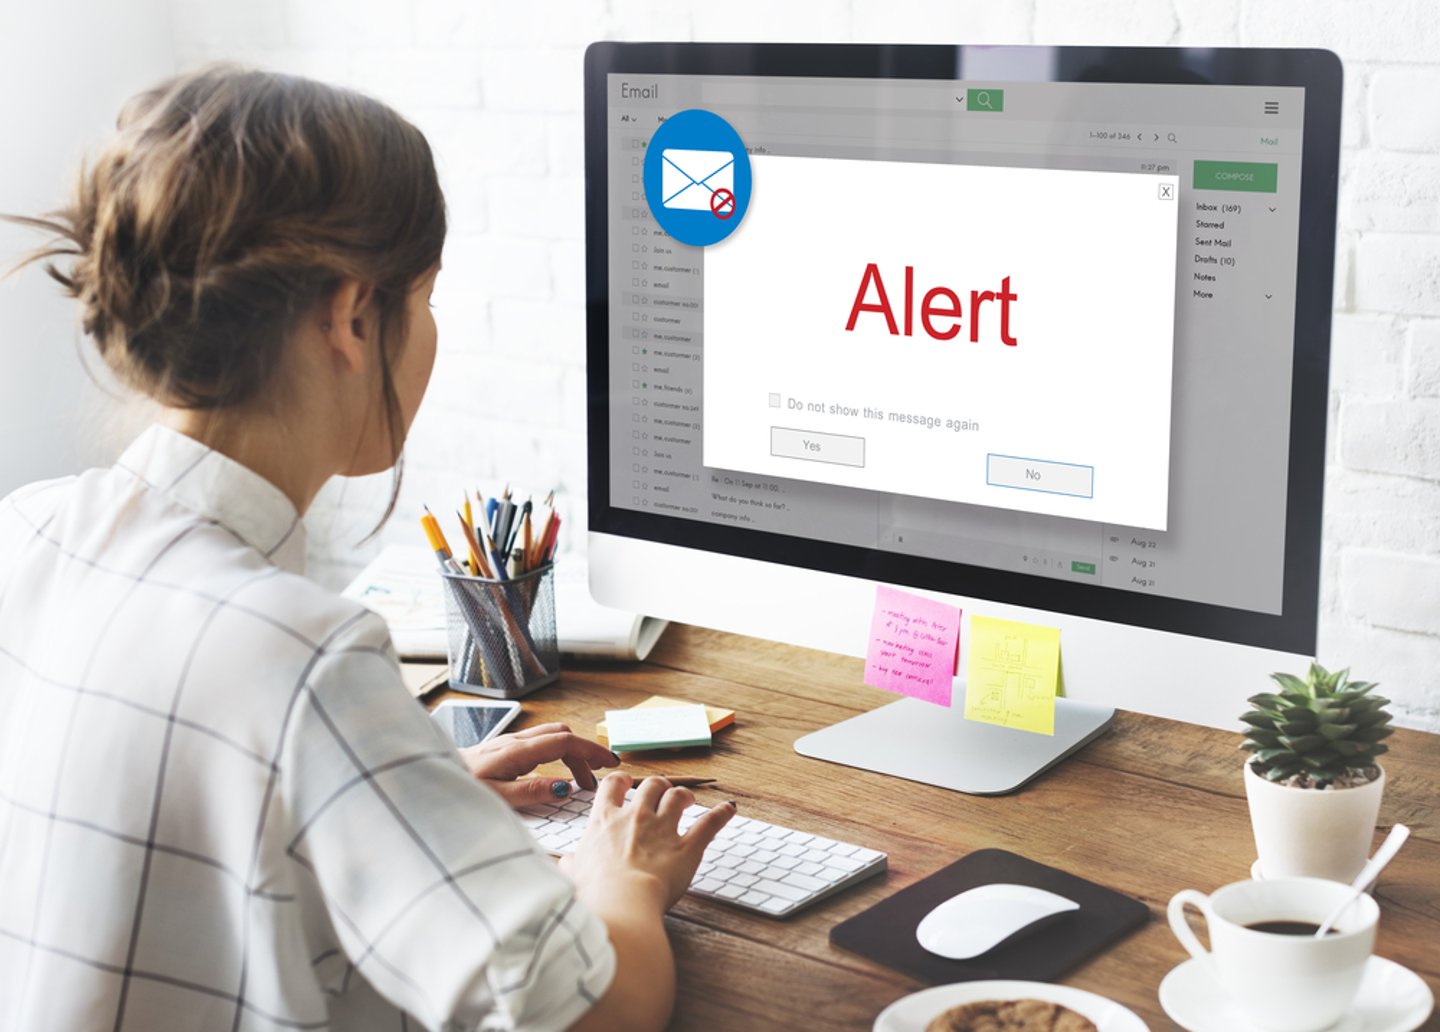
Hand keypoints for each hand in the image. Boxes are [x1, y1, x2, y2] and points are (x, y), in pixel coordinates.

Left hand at [458, 722, 618, 807]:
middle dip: (585, 752)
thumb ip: (531, 792)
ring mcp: (509, 743)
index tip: (610, 764)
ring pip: (551, 736)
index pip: (565, 741)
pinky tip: (555, 774)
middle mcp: (515, 742)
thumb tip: (564, 787)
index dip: (591, 750)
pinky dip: (557, 754)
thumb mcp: (497, 798)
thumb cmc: (460, 789)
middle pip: (562, 735)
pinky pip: (539, 743)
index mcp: (517, 751)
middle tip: (596, 778)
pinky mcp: (503, 748)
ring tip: (580, 780)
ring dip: (572, 752)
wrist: (431, 779)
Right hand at [561, 772, 735, 912]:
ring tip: (688, 799)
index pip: (613, 785)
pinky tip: (729, 809)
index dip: (622, 781)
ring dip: (684, 795)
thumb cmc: (594, 892)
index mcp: (605, 820)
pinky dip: (721, 815)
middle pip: (651, 785)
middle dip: (658, 786)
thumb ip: (571, 865)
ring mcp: (663, 829)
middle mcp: (635, 817)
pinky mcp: (687, 847)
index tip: (626, 783)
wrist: (620, 903)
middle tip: (661, 793)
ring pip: (678, 796)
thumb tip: (565, 864)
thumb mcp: (573, 875)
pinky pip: (708, 824)